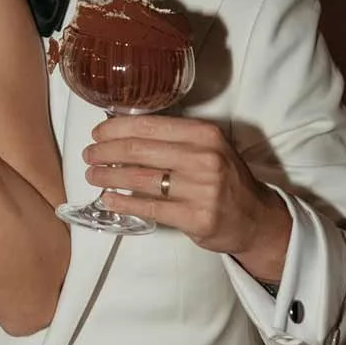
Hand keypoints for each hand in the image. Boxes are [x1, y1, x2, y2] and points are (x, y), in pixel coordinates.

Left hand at [84, 116, 292, 280]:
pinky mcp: (196, 218)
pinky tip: (108, 199)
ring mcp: (201, 189)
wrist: (256, 218)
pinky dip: (124, 203)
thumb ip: (175, 140)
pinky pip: (150, 207)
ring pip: (140, 179)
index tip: (97, 133)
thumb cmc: (225, 180)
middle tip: (89, 155)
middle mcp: (204, 158)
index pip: (149, 126)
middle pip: (140, 151)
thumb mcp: (209, 149)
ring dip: (108, 176)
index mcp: (204, 134)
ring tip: (92, 175)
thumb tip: (123, 134)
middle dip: (106, 152)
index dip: (116, 129)